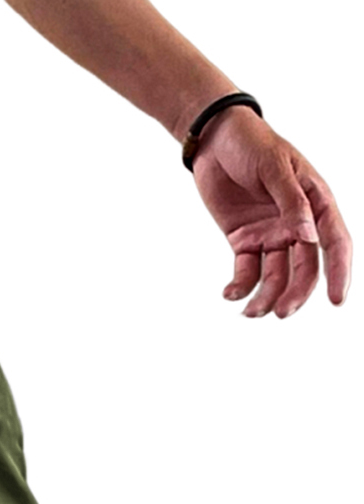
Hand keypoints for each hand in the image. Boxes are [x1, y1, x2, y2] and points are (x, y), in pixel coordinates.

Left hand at [190, 105, 351, 317]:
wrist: (214, 139)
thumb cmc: (252, 143)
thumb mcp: (274, 168)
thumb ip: (291, 203)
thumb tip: (307, 236)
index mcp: (315, 202)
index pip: (334, 241)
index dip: (339, 271)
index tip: (335, 300)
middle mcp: (297, 223)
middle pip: (304, 267)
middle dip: (295, 293)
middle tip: (281, 314)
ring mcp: (271, 233)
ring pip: (275, 276)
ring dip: (266, 297)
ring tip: (250, 312)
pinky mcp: (244, 240)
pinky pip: (246, 271)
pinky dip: (240, 287)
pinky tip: (230, 295)